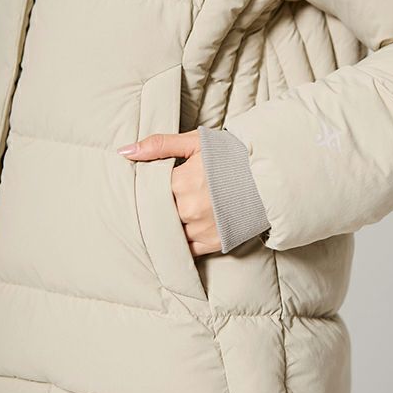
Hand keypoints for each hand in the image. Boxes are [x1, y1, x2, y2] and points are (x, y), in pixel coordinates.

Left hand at [117, 130, 220, 256]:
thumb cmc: (231, 156)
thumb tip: (125, 152)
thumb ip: (159, 145)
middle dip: (158, 209)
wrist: (268, 175)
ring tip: (176, 215)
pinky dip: (182, 243)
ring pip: (171, 233)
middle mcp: (189, 210)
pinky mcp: (215, 242)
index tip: (150, 188)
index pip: (149, 193)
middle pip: (158, 215)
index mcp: (181, 183)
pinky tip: (182, 234)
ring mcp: (202, 229)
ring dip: (169, 227)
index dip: (148, 191)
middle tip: (164, 201)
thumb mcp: (196, 143)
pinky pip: (188, 250)